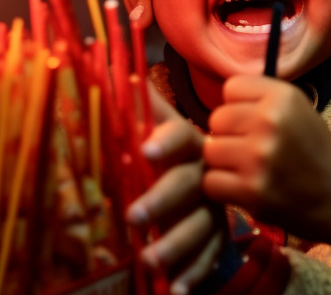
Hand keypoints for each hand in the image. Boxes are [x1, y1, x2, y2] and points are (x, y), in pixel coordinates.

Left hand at [127, 87, 226, 294]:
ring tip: (148, 262)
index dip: (164, 140)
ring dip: (175, 244)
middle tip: (133, 217)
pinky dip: (194, 274)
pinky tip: (177, 290)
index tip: (143, 150)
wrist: (230, 175)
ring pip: (200, 225)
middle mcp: (204, 172)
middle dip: (161, 201)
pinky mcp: (218, 236)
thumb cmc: (171, 150)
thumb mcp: (155, 125)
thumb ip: (133, 102)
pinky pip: (210, 257)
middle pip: (187, 184)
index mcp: (187, 141)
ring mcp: (215, 206)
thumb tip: (100, 59)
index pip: (178, 135)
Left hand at [203, 75, 330, 251]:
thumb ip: (260, 99)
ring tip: (246, 170)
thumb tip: (219, 103)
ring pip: (209, 151)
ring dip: (222, 163)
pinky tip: (243, 189)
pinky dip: (222, 188)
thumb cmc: (313, 151)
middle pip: (216, 119)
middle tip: (249, 150)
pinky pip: (210, 182)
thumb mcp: (297, 109)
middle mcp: (270, 121)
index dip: (239, 106)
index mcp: (283, 96)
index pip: (231, 87)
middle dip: (228, 135)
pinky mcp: (251, 190)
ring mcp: (259, 157)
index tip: (254, 122)